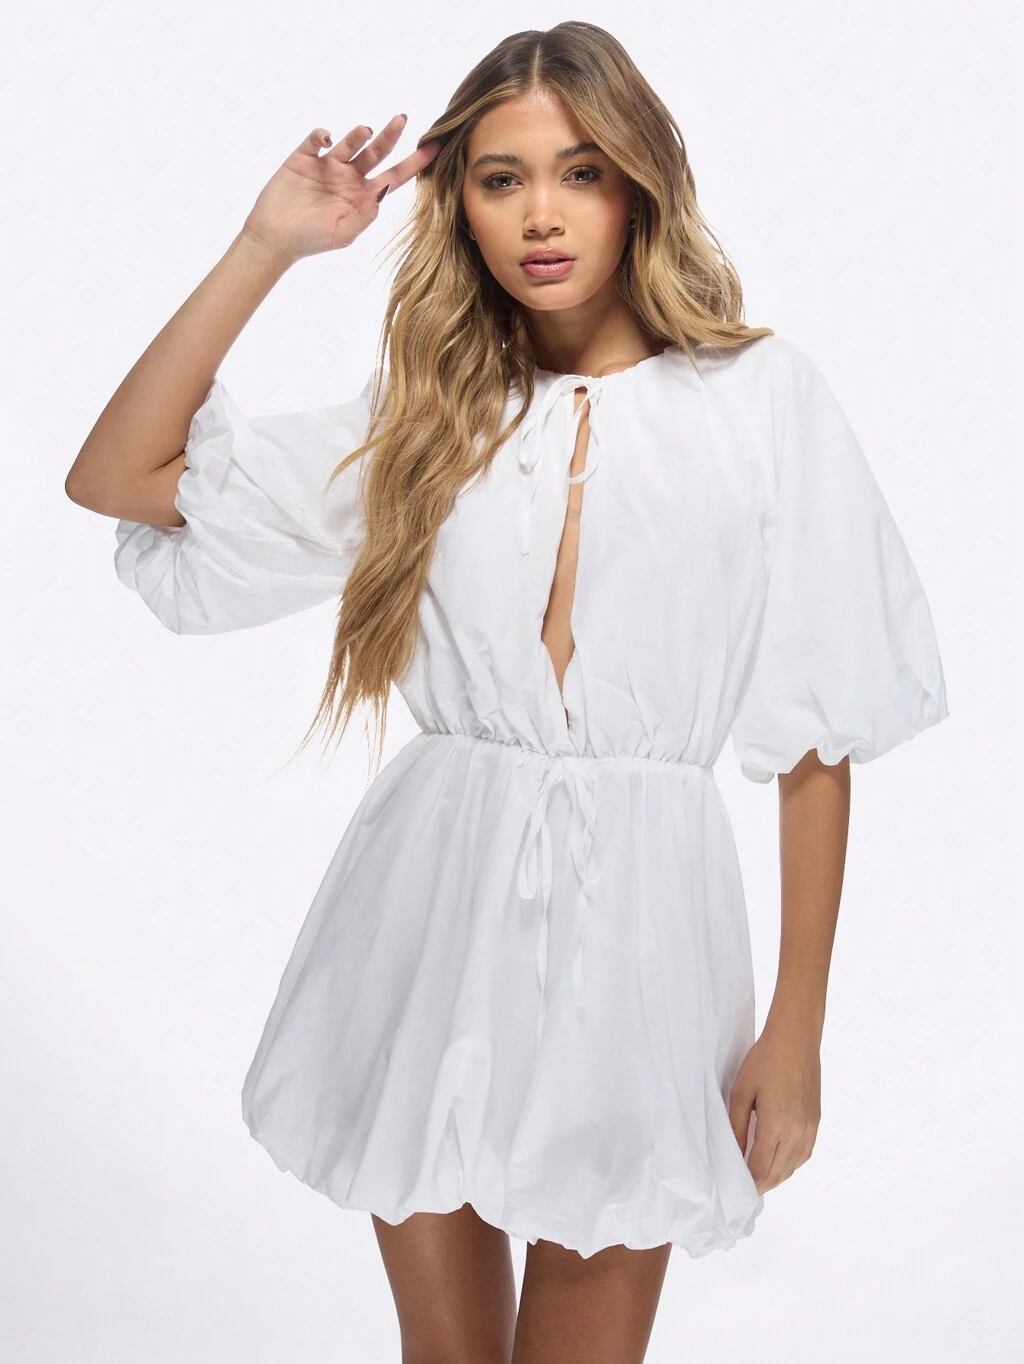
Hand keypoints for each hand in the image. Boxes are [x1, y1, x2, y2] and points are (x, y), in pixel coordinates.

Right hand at [241, 117, 441, 267]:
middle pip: (376, 153)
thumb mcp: (344, 233)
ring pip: (350, 143)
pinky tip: (328, 140)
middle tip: (402, 120)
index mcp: (363, 196)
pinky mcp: (304, 157)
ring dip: (359, 135)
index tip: (435, 148)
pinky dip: (324, 135)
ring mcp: (327, 166)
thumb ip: (365, 215)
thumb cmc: (311, 240)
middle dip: (390, 136)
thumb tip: (383, 191)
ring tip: (366, 131)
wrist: (274, 238)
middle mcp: (349, 177)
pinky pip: (317, 140)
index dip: (415, 163)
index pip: (394, 176)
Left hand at [727, 1011, 821, 1193]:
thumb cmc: (764, 1061)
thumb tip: (733, 1154)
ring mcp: (810, 1129)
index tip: (733, 1186)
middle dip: (760, 1183)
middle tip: (742, 1187)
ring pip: (792, 1167)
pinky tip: (777, 1161)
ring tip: (756, 1177)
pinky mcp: (816, 1122)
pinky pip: (803, 1155)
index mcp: (777, 1126)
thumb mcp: (741, 1092)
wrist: (796, 1039)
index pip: (761, 1169)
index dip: (747, 1182)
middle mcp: (798, 1133)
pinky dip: (789, 1164)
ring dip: (775, 1176)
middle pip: (778, 1173)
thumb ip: (736, 1126)